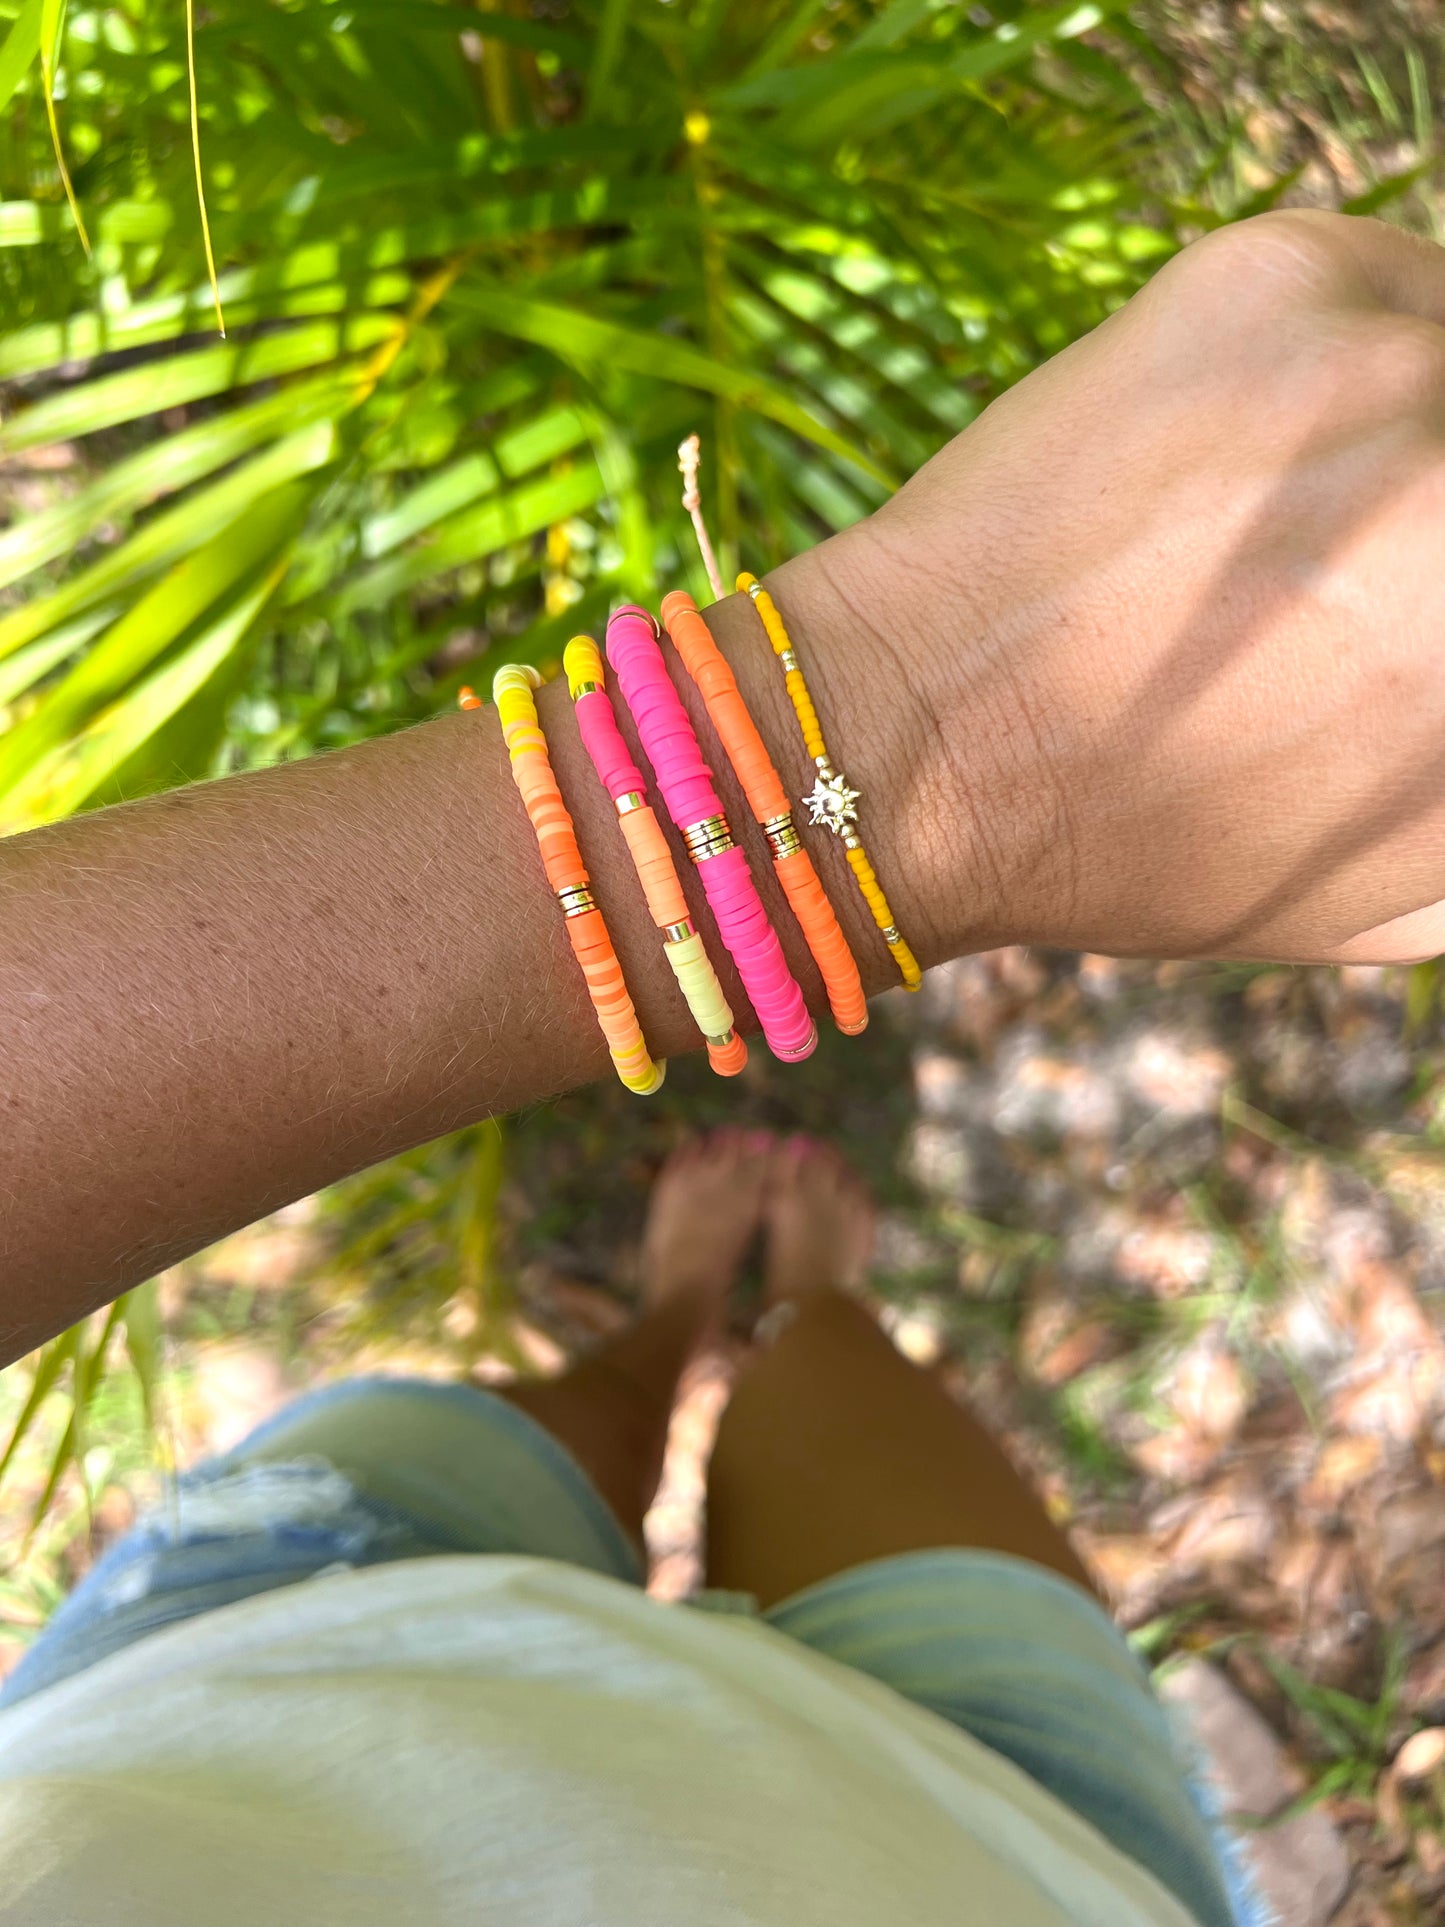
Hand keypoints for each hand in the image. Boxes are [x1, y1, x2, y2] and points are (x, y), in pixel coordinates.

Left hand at [814, 210, 1444, 964]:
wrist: (913, 747)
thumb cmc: (1142, 848)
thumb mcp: (1398, 894)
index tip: (1425, 603)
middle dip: (1431, 526)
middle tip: (1369, 568)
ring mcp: (1389, 367)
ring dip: (1415, 429)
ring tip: (1297, 525)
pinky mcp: (1277, 276)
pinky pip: (1388, 285)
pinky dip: (1345, 356)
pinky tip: (1247, 454)